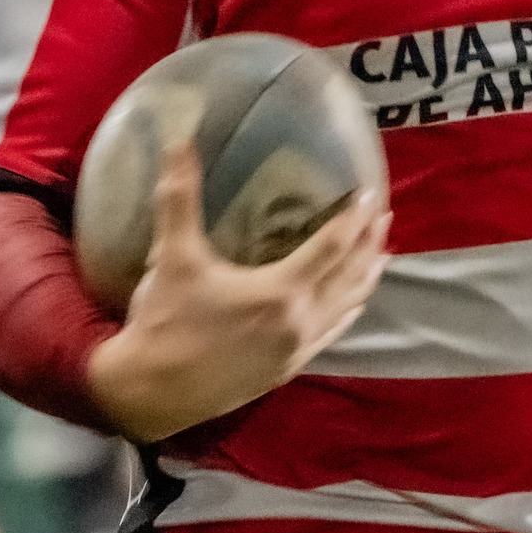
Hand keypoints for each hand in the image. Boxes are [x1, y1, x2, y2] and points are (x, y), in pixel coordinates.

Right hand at [88, 141, 390, 440]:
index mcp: (280, 292)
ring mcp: (296, 350)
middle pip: (350, 276)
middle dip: (369, 244)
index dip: (354, 218)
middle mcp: (299, 322)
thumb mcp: (173, 255)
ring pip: (347, 308)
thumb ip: (180, 196)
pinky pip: (332, 334)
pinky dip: (348, 311)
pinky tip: (352, 304)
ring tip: (380, 254)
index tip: (370, 192)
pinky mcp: (287, 369)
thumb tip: (178, 139)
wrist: (149, 393)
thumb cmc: (164, 322)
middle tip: (382, 215)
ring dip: (365, 278)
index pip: (333, 247)